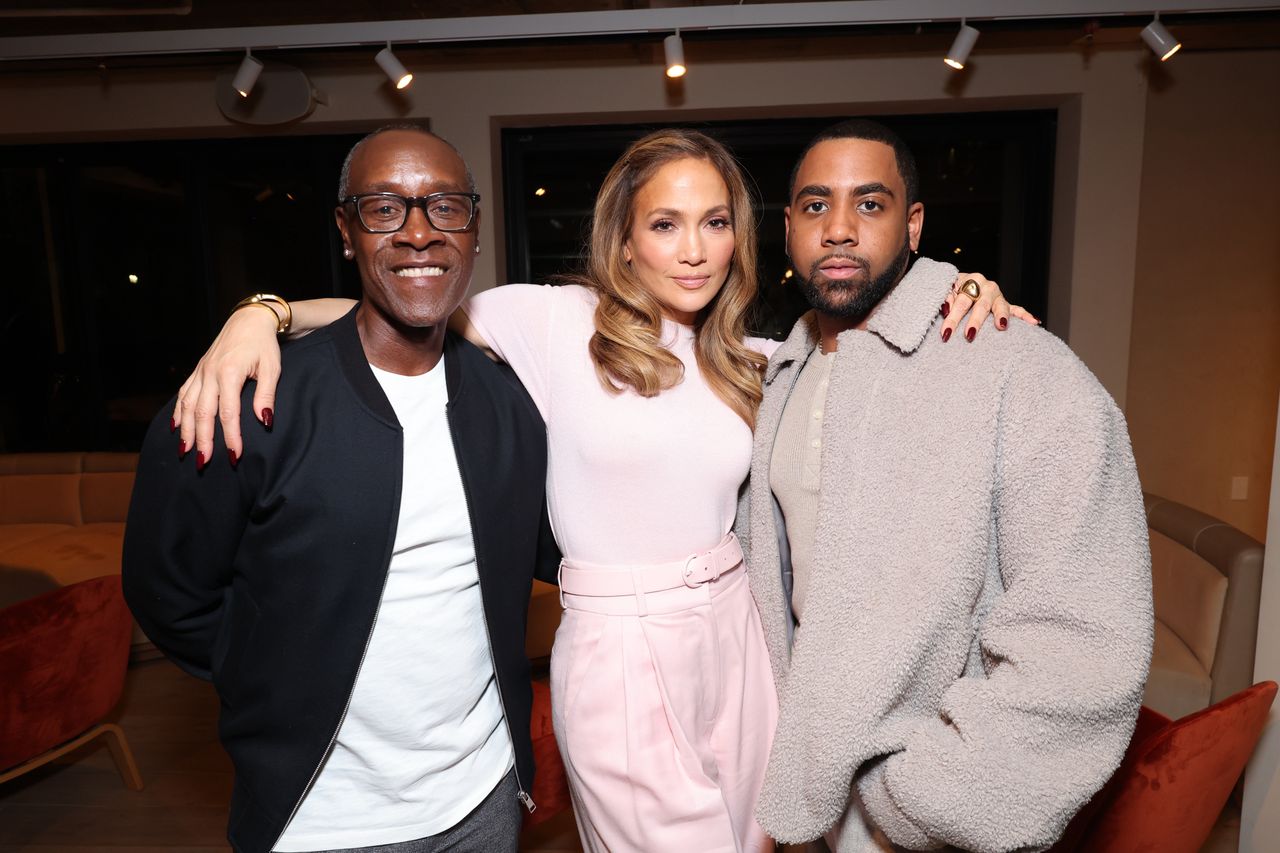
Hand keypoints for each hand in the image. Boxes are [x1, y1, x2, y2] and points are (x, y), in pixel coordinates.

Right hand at [173, 306, 281, 467]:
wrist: (249, 319)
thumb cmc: (263, 345)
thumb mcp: (272, 368)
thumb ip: (266, 395)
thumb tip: (264, 421)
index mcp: (229, 373)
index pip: (228, 412)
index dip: (230, 436)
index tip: (234, 456)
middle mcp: (210, 373)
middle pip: (202, 413)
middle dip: (202, 440)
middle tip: (204, 462)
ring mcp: (201, 371)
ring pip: (188, 405)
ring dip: (186, 430)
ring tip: (186, 452)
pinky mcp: (198, 370)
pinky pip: (184, 393)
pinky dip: (178, 412)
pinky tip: (176, 428)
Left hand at [939, 273, 1039, 341]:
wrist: (963, 282)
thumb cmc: (953, 288)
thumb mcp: (947, 289)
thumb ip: (946, 298)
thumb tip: (946, 309)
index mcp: (971, 280)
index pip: (961, 302)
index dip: (952, 318)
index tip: (945, 333)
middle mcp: (986, 286)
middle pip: (981, 305)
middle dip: (975, 321)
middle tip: (969, 335)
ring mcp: (997, 295)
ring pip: (1001, 306)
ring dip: (1001, 316)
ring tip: (1001, 326)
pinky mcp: (1005, 303)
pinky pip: (1017, 309)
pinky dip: (1025, 315)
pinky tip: (1034, 322)